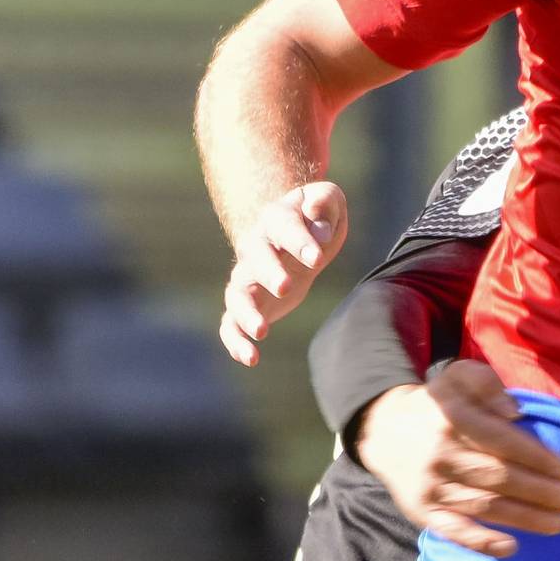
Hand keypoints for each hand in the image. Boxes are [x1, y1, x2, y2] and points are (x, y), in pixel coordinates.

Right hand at [219, 182, 348, 365]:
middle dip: (268, 272)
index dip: (298, 241)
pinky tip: (250, 359)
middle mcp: (255, 247)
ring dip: (245, 312)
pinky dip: (235, 341)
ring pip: (236, 294)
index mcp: (276, 219)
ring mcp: (247, 277)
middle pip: (254, 258)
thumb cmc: (317, 218)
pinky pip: (231, 323)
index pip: (283, 226)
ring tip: (262, 331)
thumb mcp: (328, 201)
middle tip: (286, 287)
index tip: (317, 257)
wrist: (297, 236)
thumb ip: (324, 202)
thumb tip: (318, 216)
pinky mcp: (249, 302)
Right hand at [355, 360, 559, 557]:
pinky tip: (511, 546)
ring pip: (484, 506)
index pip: (504, 442)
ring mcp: (431, 486)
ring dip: (526, 518)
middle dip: (542, 492)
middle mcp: (442, 454)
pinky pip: (453, 531)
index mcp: (454, 419)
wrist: (384, 430)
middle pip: (500, 478)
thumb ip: (487, 385)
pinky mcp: (421, 511)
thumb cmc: (438, 404)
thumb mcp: (459, 376)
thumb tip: (514, 412)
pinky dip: (481, 542)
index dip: (540, 459)